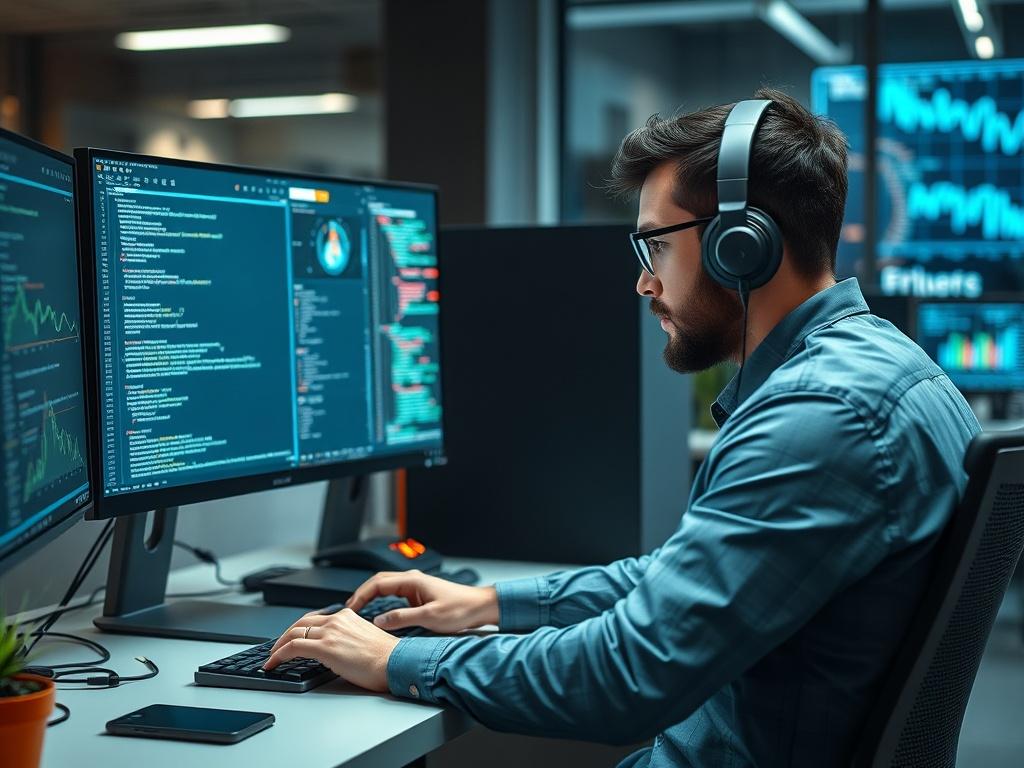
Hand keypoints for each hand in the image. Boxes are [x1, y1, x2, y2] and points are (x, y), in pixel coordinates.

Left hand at [263, 609, 399, 691]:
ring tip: (272, 657)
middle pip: (301, 623)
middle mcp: (337, 620)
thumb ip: (348, 638)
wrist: (396, 663)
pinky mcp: (325, 648)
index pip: (316, 619)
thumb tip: (337, 650)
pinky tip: (273, 664)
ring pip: (293, 633)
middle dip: (285, 635)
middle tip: (278, 647)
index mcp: (347, 616)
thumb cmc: (386, 658)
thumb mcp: (365, 639)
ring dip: (279, 646)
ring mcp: (330, 633)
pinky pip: (293, 647)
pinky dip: (278, 655)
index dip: (301, 630)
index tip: (294, 638)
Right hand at [345, 569, 498, 633]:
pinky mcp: (419, 595)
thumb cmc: (461, 609)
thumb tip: (378, 621)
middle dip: (361, 595)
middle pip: (378, 583)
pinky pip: (394, 596)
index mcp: (412, 580)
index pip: (377, 584)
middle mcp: (412, 580)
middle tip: (347, 610)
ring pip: (385, 588)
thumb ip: (402, 618)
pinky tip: (377, 613)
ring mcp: (415, 587)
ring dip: (370, 597)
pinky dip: (381, 602)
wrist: (480, 607)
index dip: (360, 595)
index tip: (348, 608)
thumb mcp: (430, 617)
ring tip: (357, 612)